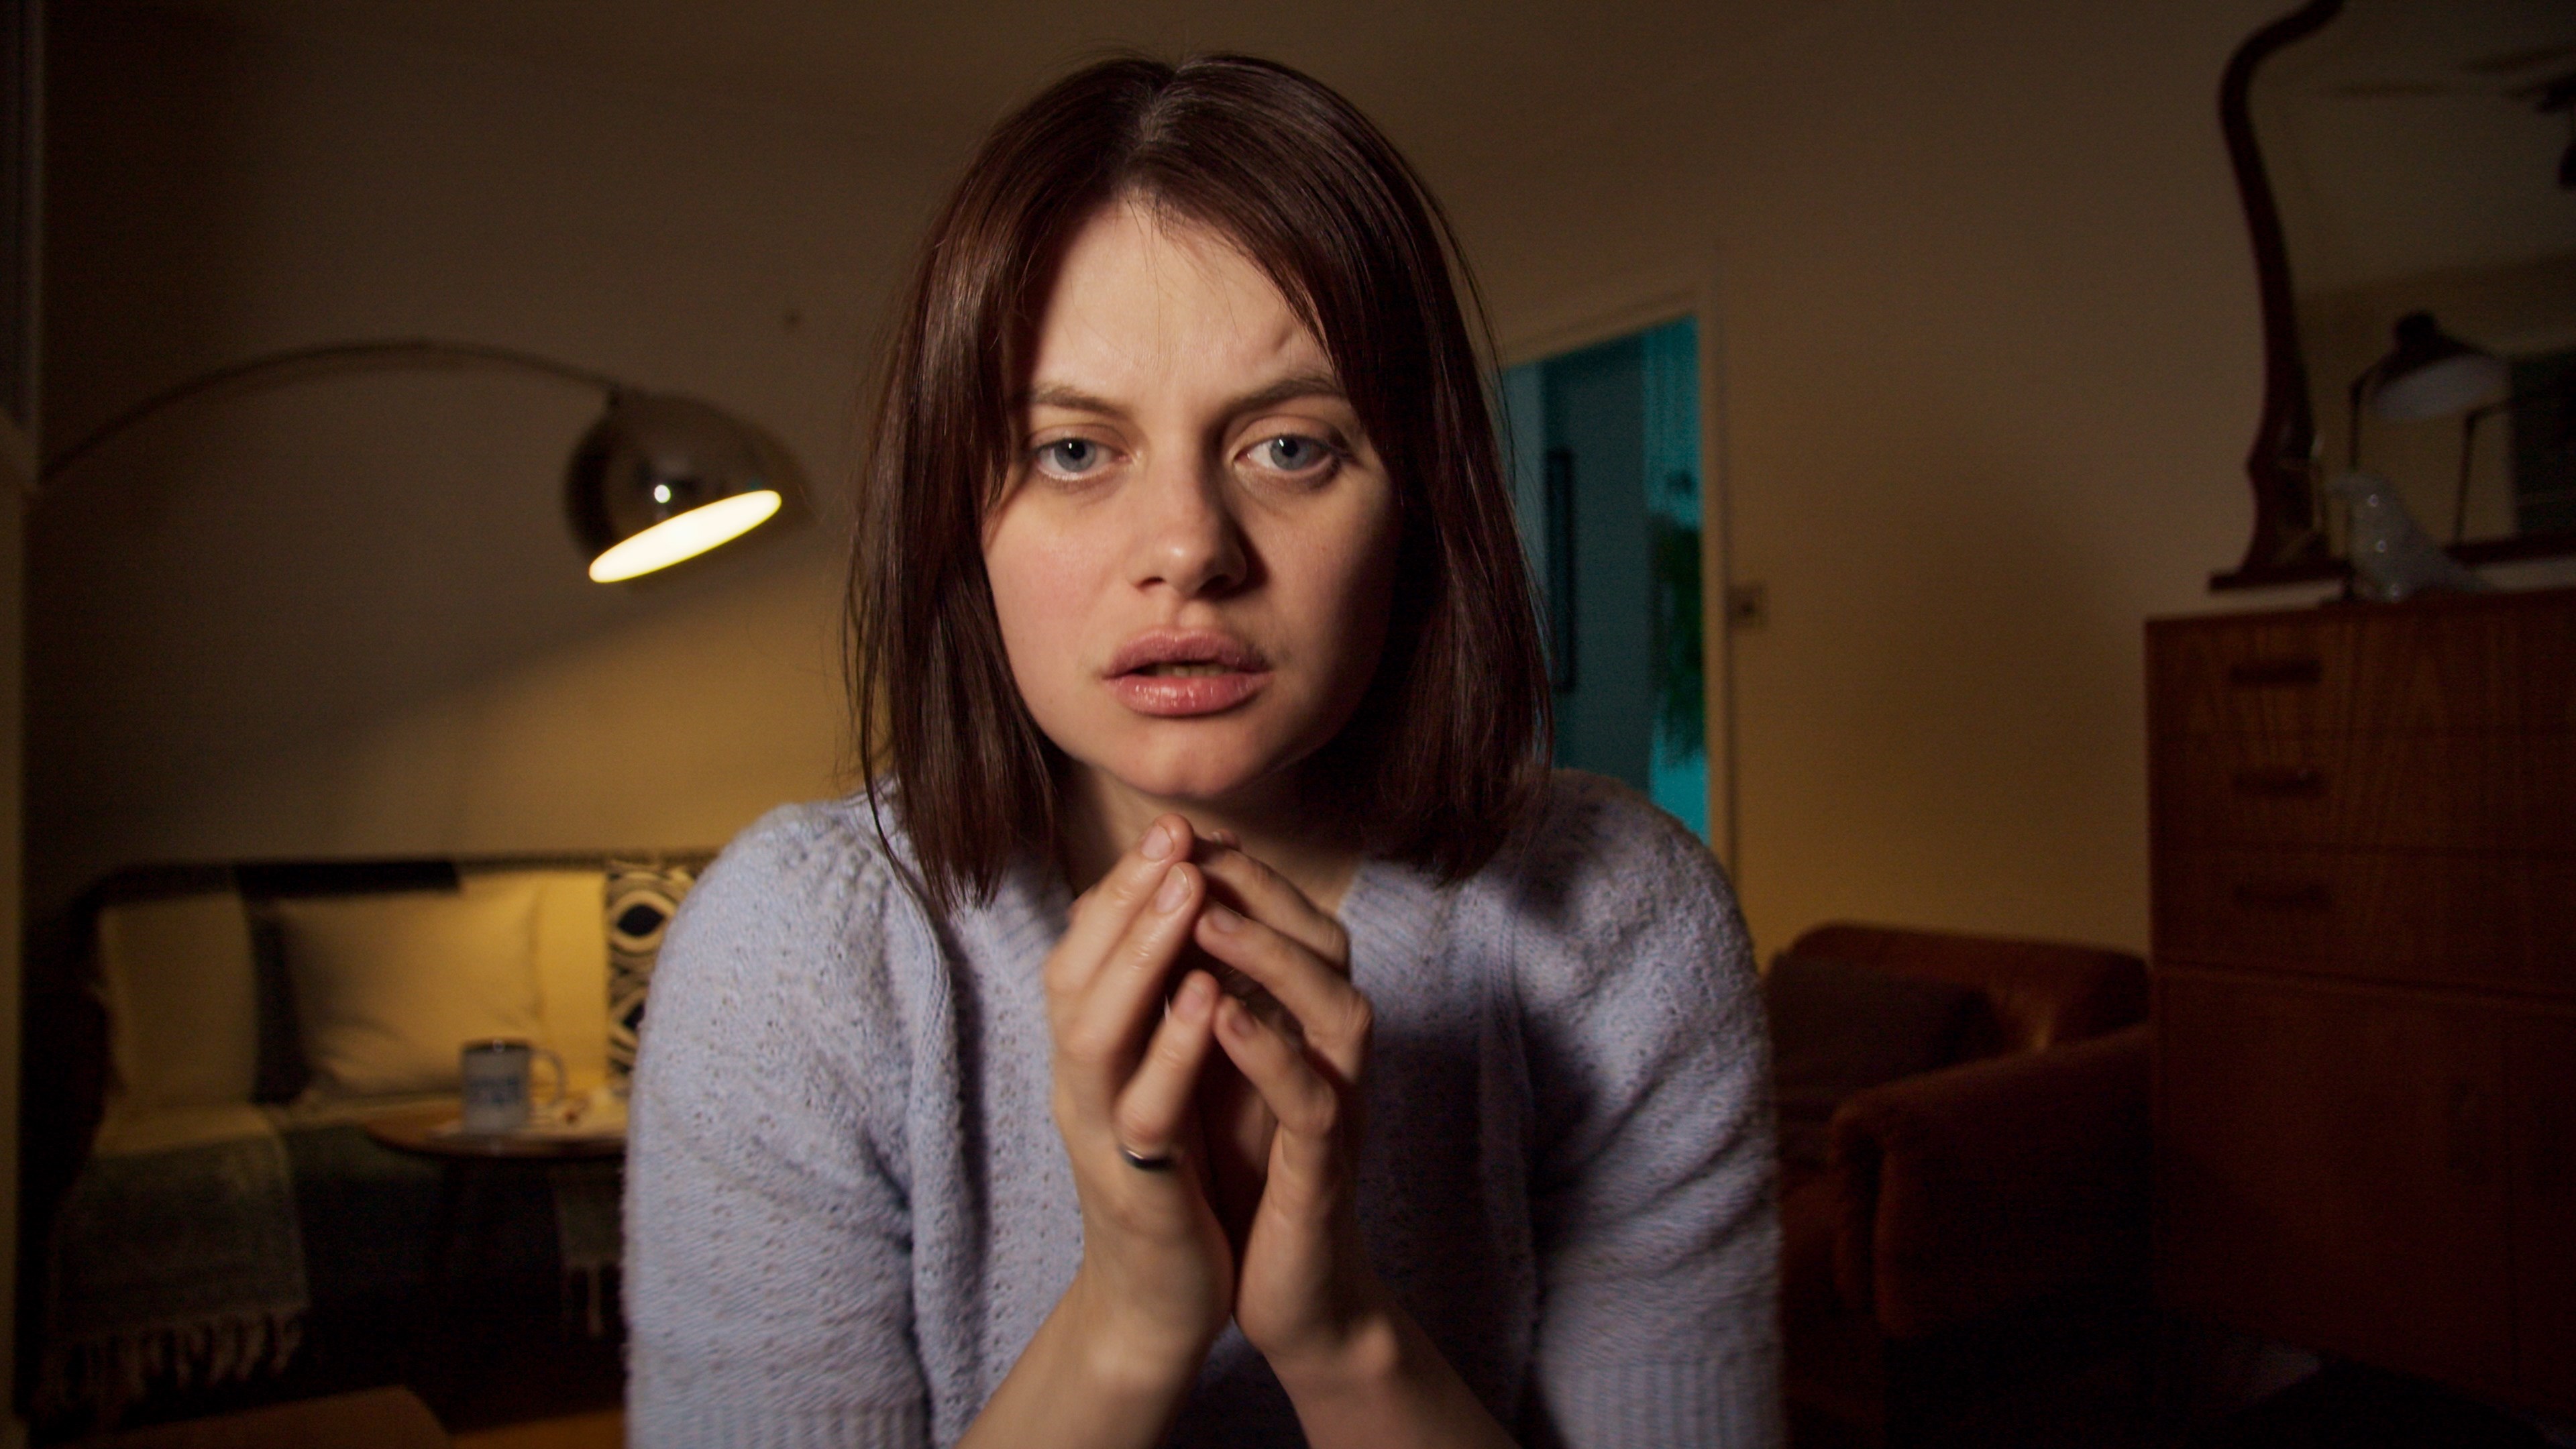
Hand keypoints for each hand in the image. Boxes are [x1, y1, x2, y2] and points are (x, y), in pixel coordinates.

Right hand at [1043, 814, 1235, 1377]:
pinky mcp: (1137, 1183)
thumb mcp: (1153, 1074)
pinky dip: (1174, 1050)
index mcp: (1082, 1052)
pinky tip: (1211, 1002)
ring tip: (1187, 894)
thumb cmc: (1167, 1173)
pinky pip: (1145, 1109)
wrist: (1155, 1300)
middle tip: (1171, 837)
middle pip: (1075, 973)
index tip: (1171, 829)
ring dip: (1141, 957)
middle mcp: (1074, 1081)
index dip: (1121, 887)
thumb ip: (1155, 1005)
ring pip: (1095, 1030)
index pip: (1082, 950)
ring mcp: (1095, 1132)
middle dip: (1125, 899)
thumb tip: (1180, 909)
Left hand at [1188, 844, 1388, 1378]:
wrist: (1286, 1291)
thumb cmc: (1247, 1171)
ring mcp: (1339, 1105)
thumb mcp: (1216, 1069)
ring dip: (1271, 959)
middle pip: (1325, 944)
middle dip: (1259, 891)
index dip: (1236, 871)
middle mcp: (1333, 1052)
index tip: (1177, 833)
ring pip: (1334, 1009)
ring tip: (1208, 918)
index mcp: (1305, 1024)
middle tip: (1193, 851)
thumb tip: (1150, 912)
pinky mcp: (1323, 1167)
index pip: (1288, 920)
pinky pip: (1312, 1100)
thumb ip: (1205, 996)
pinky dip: (1270, 1054)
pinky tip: (1221, 1019)